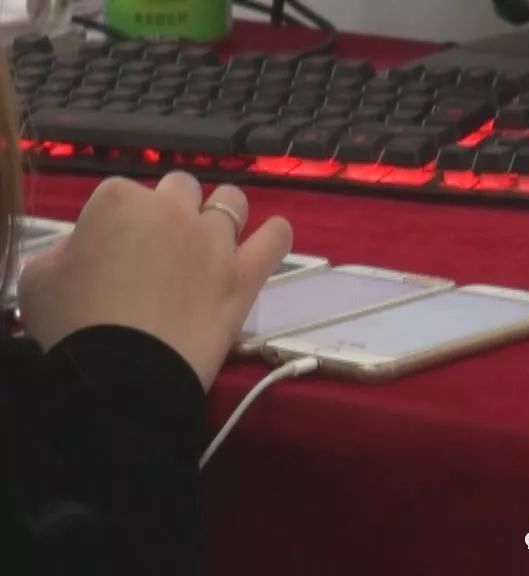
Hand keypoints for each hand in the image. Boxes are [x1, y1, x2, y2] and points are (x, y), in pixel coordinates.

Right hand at [18, 172, 291, 390]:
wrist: (120, 375)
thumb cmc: (71, 326)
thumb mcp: (39, 279)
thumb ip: (66, 250)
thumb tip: (89, 249)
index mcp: (118, 201)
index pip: (122, 193)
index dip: (119, 221)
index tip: (116, 250)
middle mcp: (172, 210)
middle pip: (181, 188)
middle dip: (173, 208)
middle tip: (164, 244)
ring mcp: (214, 240)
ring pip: (231, 202)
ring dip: (223, 212)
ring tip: (215, 237)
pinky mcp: (244, 274)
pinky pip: (274, 240)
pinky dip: (275, 235)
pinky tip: (273, 236)